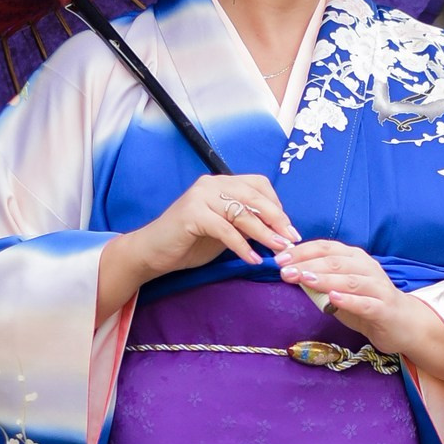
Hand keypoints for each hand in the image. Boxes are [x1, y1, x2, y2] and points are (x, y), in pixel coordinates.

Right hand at [97, 174, 297, 320]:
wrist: (152, 252)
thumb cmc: (189, 242)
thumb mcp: (224, 230)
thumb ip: (246, 223)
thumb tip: (278, 230)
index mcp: (221, 183)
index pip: (258, 184)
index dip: (277, 205)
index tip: (289, 228)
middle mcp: (211, 184)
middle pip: (254, 197)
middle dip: (277, 219)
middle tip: (291, 239)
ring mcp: (200, 197)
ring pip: (242, 213)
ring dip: (264, 233)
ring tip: (278, 250)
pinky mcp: (192, 214)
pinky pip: (225, 229)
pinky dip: (242, 246)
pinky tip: (252, 259)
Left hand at [278, 238, 443, 387]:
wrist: (403, 324)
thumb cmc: (367, 304)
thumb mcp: (340, 291)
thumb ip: (320, 283)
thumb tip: (291, 275)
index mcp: (355, 258)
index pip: (326, 248)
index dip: (302, 251)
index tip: (280, 259)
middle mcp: (367, 268)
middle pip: (335, 262)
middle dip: (307, 265)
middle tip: (285, 271)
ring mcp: (377, 287)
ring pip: (349, 280)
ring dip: (324, 279)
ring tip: (303, 279)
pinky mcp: (384, 308)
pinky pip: (365, 303)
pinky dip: (348, 300)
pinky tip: (333, 299)